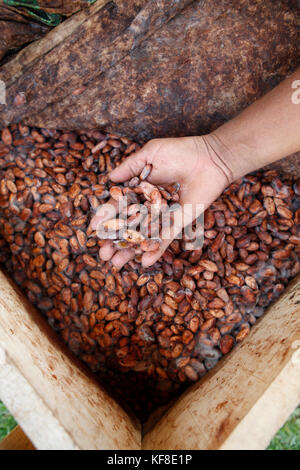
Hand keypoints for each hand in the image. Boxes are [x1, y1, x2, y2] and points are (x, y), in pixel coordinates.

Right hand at [91, 135, 231, 268]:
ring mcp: (164, 216)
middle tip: (103, 254)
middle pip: (129, 227)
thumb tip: (109, 179)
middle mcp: (150, 206)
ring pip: (144, 236)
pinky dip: (156, 250)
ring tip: (115, 264)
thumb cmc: (180, 151)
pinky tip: (144, 262)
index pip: (119, 207)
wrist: (210, 158)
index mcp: (140, 190)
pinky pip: (166, 238)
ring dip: (130, 251)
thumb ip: (129, 167)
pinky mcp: (179, 223)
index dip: (106, 218)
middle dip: (115, 241)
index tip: (93, 229)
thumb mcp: (150, 154)